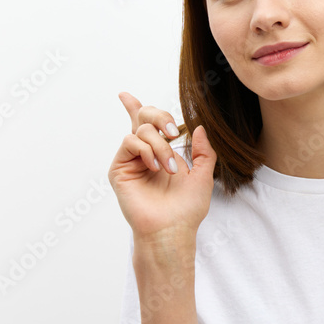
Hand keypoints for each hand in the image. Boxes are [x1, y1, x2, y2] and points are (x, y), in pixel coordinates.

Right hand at [107, 91, 215, 240]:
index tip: (124, 95)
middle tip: (173, 133)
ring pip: (140, 130)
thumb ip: (202, 151)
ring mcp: (130, 161)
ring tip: (170, 169)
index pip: (146, 125)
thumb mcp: (204, 175)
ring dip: (160, 146)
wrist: (173, 228)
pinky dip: (146, 150)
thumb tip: (198, 127)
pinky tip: (155, 167)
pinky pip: (129, 142)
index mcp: (161, 153)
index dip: (135, 107)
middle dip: (160, 117)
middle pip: (143, 118)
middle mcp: (143, 154)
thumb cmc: (187, 208)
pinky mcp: (119, 169)